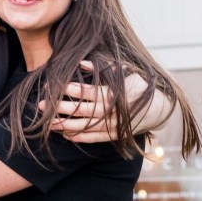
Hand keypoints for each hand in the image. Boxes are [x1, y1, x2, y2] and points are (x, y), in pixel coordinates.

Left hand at [40, 60, 172, 142]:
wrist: (160, 109)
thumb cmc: (140, 85)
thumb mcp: (126, 72)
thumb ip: (103, 67)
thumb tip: (81, 62)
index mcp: (115, 93)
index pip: (88, 92)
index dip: (70, 89)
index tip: (53, 86)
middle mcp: (113, 112)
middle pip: (82, 111)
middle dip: (61, 108)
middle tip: (41, 105)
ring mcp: (114, 126)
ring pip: (86, 127)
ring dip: (65, 126)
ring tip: (48, 124)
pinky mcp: (115, 136)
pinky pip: (94, 139)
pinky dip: (80, 138)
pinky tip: (66, 135)